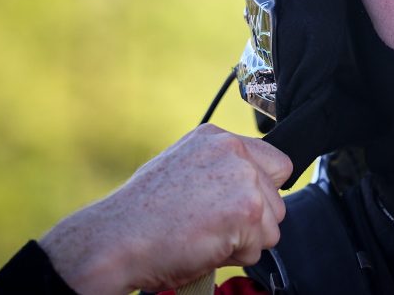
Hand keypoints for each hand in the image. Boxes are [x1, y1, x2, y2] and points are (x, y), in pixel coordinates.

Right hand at [38, 124, 292, 293]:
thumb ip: (219, 170)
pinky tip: (204, 246)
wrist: (117, 238)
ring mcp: (243, 178)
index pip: (274, 163)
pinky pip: (258, 248)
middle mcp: (233, 150)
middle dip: (252, 220)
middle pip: (276, 198)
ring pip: (271, 225)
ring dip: (243, 240)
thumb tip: (250, 186)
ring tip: (204, 235)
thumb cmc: (140, 215)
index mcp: (216, 137)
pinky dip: (235, 256)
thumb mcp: (182, 169)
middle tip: (210, 226)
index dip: (260, 191)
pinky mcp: (247, 210)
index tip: (236, 207)